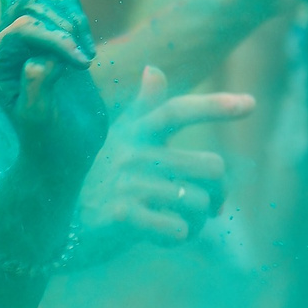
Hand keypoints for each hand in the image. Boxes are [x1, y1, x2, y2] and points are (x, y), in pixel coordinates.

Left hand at [0, 0, 110, 186]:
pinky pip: (61, 6)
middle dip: (62, 23)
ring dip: (71, 18)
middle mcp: (3, 46)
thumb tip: (41, 59)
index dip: (55, 39)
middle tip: (84, 59)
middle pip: (29, 4)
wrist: (66, 149)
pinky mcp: (49, 37)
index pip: (23, 28)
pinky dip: (78, 19)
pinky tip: (88, 51)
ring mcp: (26, 39)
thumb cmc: (48, 138)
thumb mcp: (39, 117)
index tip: (83, 64)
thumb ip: (36, 85)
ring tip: (86, 54)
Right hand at [73, 66, 247, 262]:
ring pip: (198, 201)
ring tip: (182, 224)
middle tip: (209, 206)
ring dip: (199, 221)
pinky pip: (177, 228)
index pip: (177, 111)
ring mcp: (128, 185)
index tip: (251, 103)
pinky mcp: (123, 217)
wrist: (55, 226)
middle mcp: (134, 154)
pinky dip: (180, 237)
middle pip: (210, 166)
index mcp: (135, 132)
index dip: (214, 106)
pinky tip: (166, 237)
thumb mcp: (118, 140)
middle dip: (217, 192)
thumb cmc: (97, 181)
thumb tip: (154, 69)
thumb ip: (143, 108)